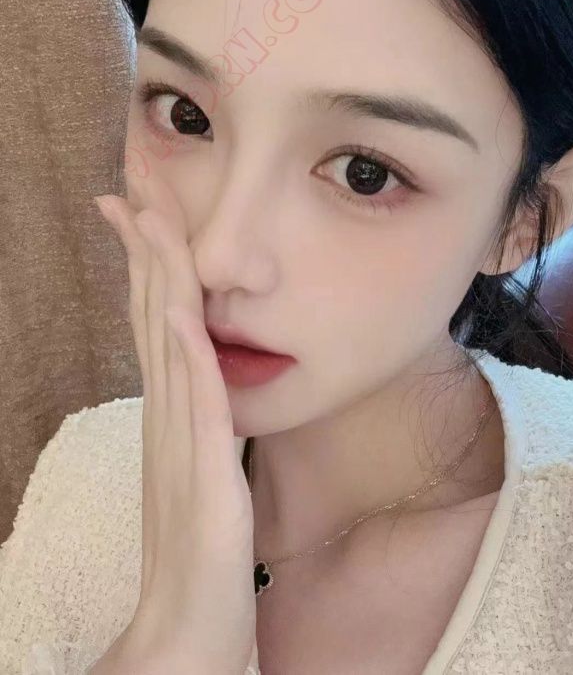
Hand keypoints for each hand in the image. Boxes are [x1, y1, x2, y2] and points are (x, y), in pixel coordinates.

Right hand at [91, 183, 256, 674]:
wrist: (189, 621)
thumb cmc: (199, 545)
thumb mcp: (199, 465)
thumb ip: (197, 419)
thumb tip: (203, 375)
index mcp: (172, 408)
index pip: (157, 320)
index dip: (148, 265)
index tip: (136, 214)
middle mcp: (169, 412)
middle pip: (155, 313)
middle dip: (145, 249)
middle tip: (126, 192)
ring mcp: (183, 437)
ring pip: (170, 340)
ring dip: (159, 278)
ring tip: (146, 220)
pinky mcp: (205, 470)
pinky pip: (195, 401)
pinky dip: (185, 352)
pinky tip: (180, 314)